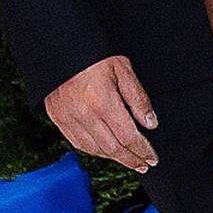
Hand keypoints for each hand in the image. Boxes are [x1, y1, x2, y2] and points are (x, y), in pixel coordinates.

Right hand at [44, 56, 158, 172]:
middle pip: (113, 148)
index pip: (128, 136)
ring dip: (115, 159)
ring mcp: (69, 120)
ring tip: (130, 160)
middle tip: (145, 164)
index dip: (142, 150)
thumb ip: (138, 98)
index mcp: (103, 102)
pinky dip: (96, 152)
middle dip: (131, 159)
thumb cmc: (95, 55)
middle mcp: (85, 116)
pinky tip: (107, 152)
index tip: (153, 158)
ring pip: (95, 150)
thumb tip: (150, 123)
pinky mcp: (59, 120)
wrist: (61, 48)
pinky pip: (79, 144)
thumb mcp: (123, 69)